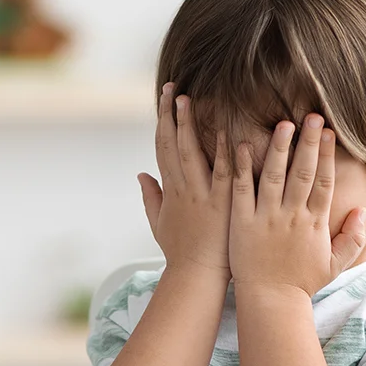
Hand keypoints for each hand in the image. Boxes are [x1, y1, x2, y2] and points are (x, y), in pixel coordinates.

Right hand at [139, 84, 232, 275]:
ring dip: (189, 126)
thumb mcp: (159, 224)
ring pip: (191, 154)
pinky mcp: (222, 205)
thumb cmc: (181, 253)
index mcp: (169, 190)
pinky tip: (224, 131)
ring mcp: (201, 196)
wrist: (197, 277)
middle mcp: (182, 189)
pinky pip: (223, 173)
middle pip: (173, 144)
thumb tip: (140, 174)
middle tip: (173, 87)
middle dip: (171, 115)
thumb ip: (150, 197)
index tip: (165, 99)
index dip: (163, 122)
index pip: (162, 148)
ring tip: (187, 100)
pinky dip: (223, 152)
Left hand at [230, 115, 365, 297]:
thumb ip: (353, 238)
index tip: (329, 132)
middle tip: (312, 116)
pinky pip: (242, 191)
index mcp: (315, 223)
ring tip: (283, 124)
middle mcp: (292, 216)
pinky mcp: (242, 222)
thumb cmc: (301, 282)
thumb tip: (364, 212)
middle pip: (303, 173)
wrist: (270, 302)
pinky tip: (241, 146)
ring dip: (278, 149)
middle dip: (308, 143)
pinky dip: (242, 168)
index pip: (324, 181)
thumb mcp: (334, 263)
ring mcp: (266, 218)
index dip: (327, 155)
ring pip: (274, 176)